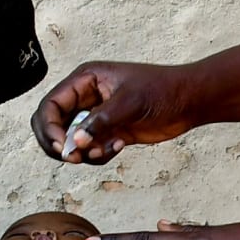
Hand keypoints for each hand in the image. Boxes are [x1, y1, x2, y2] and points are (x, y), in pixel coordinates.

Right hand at [34, 61, 201, 163]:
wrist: (189, 100)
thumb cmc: (162, 91)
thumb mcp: (129, 103)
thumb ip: (100, 122)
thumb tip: (74, 143)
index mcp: (85, 80)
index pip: (51, 105)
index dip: (49, 128)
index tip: (62, 148)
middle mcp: (85, 97)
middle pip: (53, 125)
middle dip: (60, 145)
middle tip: (76, 158)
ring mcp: (96, 116)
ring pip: (72, 141)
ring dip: (84, 152)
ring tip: (108, 148)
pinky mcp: (109, 132)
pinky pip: (91, 149)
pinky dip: (100, 154)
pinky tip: (120, 145)